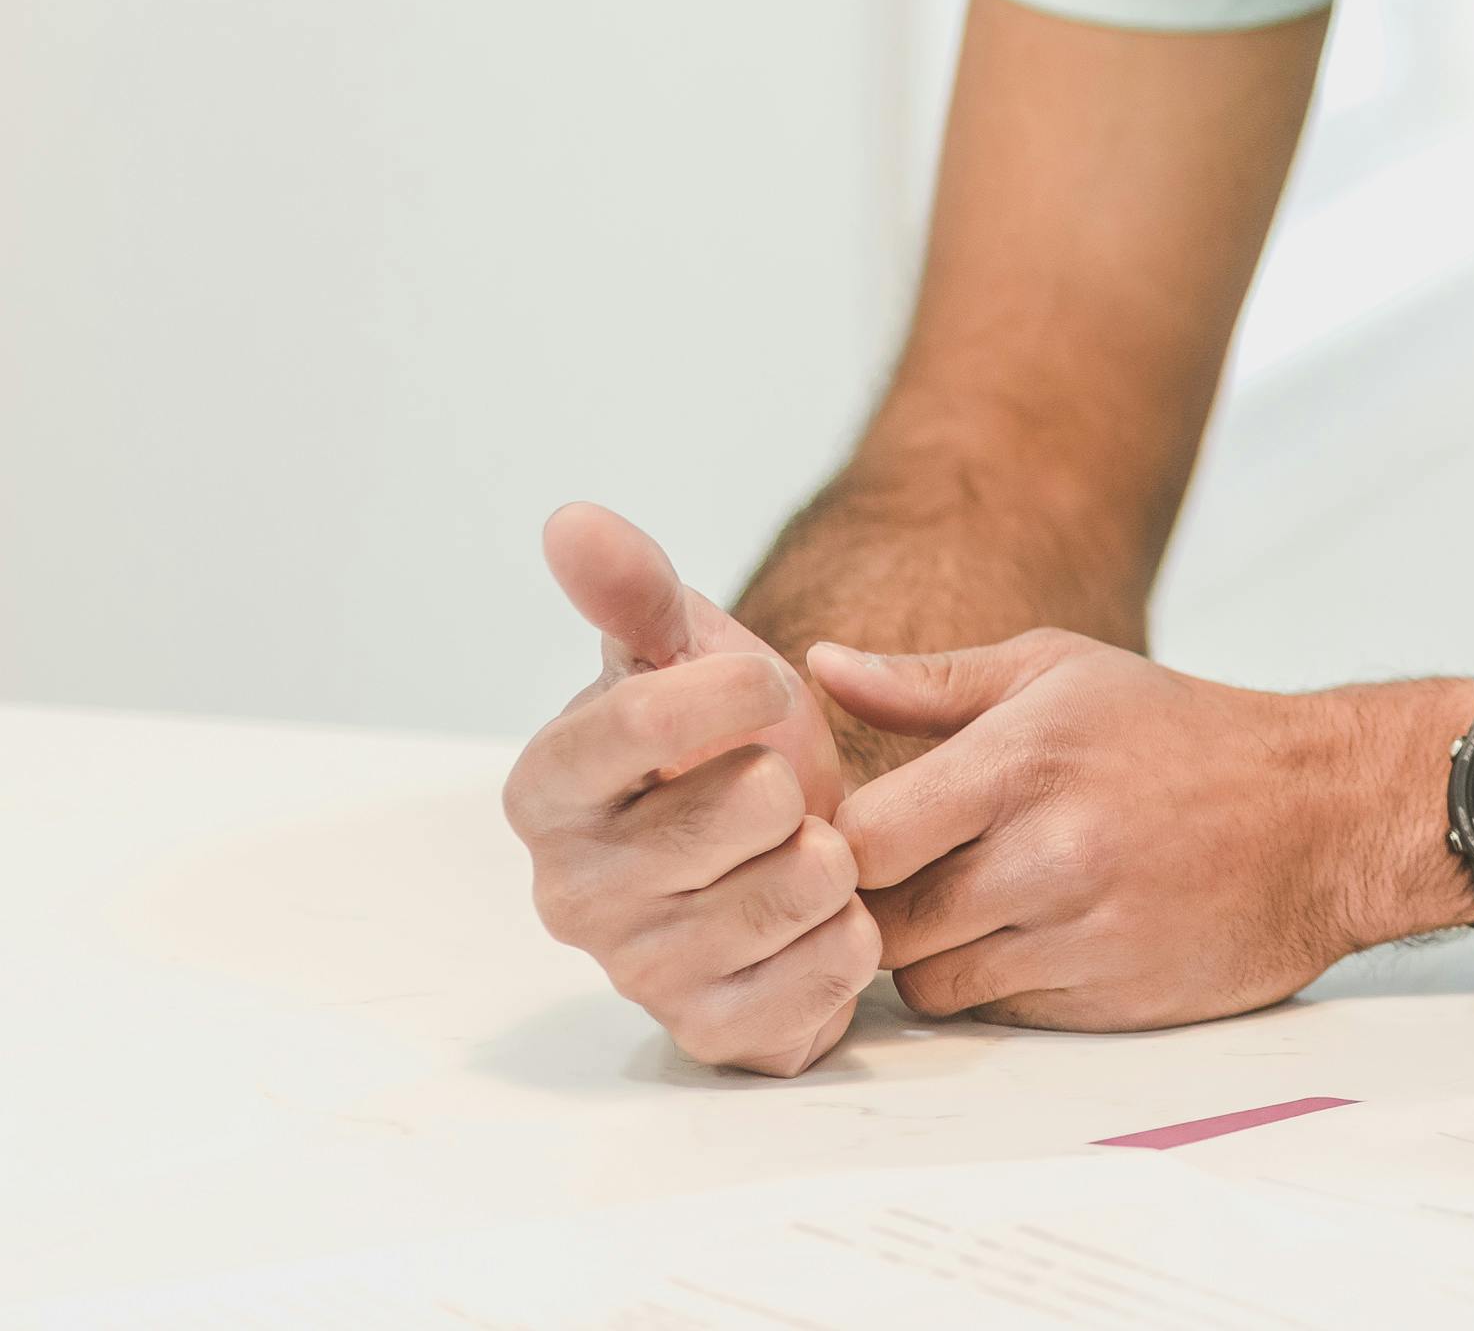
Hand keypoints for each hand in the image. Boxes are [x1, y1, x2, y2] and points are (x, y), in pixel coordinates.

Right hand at [502, 502, 878, 1076]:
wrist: (792, 840)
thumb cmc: (725, 739)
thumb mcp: (687, 647)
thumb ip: (632, 588)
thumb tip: (570, 519)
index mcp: (547, 792)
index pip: (628, 727)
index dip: (721, 696)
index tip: (767, 682)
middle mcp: (571, 893)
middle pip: (738, 809)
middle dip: (789, 785)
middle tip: (781, 792)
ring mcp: (639, 972)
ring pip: (793, 891)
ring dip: (831, 858)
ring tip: (808, 848)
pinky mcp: (715, 1032)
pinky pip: (821, 976)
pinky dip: (849, 935)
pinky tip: (829, 916)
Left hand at [814, 631, 1449, 1028]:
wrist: (1327, 816)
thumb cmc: (1184, 733)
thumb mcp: (1062, 672)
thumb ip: (933, 682)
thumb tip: (820, 666)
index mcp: (1022, 762)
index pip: (860, 840)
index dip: (839, 848)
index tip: (864, 834)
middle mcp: (1047, 855)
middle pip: (882, 925)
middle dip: (879, 908)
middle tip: (911, 879)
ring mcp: (1079, 936)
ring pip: (930, 984)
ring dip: (936, 956)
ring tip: (980, 906)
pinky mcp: (1107, 1000)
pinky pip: (999, 1014)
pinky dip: (999, 986)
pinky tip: (1039, 937)